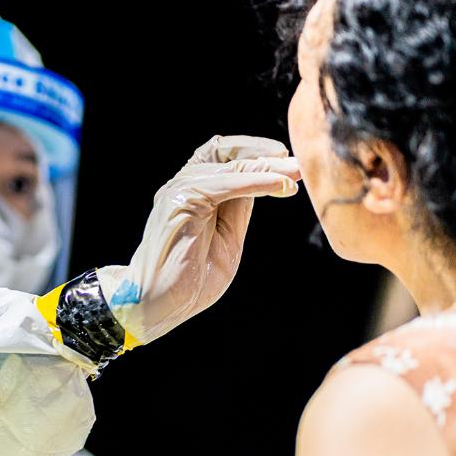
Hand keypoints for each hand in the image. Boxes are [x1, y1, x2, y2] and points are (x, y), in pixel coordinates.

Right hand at [97, 135, 300, 345]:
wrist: (159, 304)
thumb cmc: (191, 277)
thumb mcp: (229, 238)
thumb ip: (239, 209)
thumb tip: (267, 181)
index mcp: (195, 192)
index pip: (225, 157)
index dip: (257, 155)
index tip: (290, 165)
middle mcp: (184, 185)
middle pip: (224, 151)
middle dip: (262, 153)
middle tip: (296, 164)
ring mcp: (179, 191)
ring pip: (228, 165)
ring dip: (265, 168)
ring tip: (293, 175)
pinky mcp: (179, 202)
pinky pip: (223, 184)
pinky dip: (254, 182)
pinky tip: (279, 187)